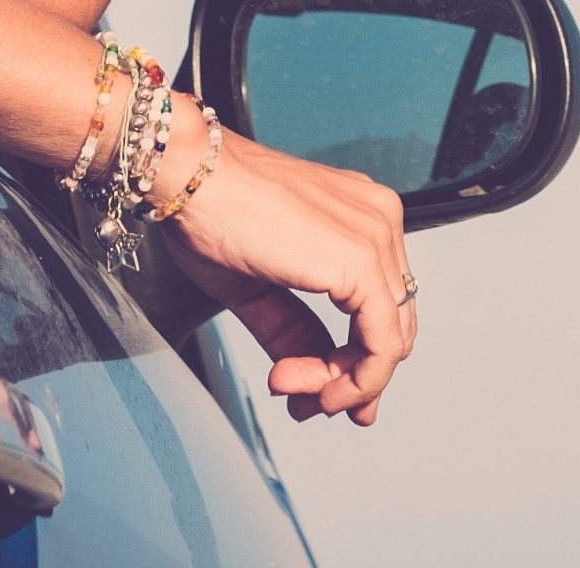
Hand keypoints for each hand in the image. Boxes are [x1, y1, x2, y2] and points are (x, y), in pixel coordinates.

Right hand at [163, 108, 416, 424]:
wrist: (189, 174)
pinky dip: (352, 380)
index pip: (381, 307)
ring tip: (290, 393)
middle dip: (347, 379)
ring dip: (341, 384)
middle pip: (391, 327)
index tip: (311, 395)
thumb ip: (298, 334)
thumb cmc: (212, 215)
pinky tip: (305, 388)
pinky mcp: (362, 261)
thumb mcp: (261, 290)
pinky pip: (382, 343)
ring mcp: (378, 237)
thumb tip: (324, 386)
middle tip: (301, 406)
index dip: (353, 362)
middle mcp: (381, 221)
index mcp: (363, 218)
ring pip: (390, 341)